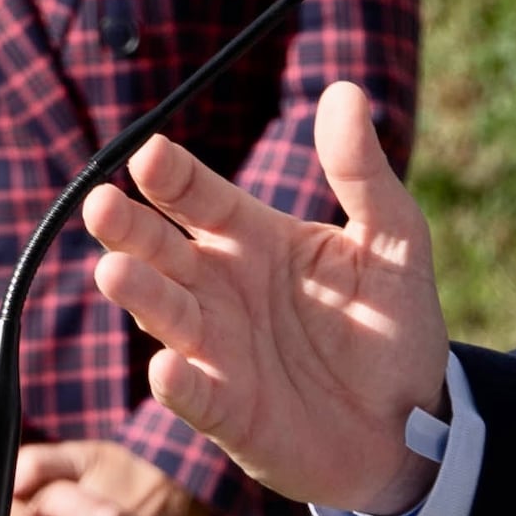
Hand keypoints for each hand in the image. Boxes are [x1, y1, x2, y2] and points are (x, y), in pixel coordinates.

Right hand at [80, 80, 447, 515]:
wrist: (413, 425)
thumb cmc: (393, 326)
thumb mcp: (392, 240)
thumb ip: (361, 173)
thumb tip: (345, 90)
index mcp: (252, 238)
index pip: (198, 197)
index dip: (172, 176)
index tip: (150, 154)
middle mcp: (221, 288)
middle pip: (160, 250)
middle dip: (129, 228)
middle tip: (102, 204)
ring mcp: (219, 350)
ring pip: (164, 315)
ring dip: (139, 294)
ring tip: (115, 271)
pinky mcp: (230, 412)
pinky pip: (195, 395)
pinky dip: (178, 382)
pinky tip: (169, 366)